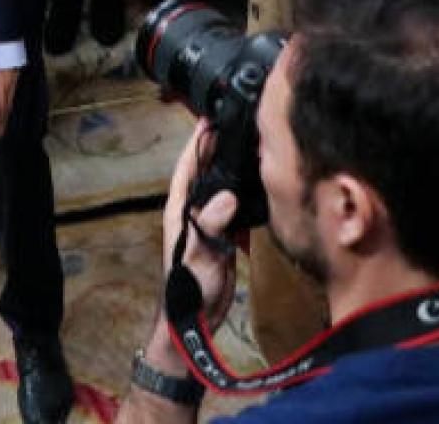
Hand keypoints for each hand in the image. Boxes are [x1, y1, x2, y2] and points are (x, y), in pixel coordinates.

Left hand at [162, 120, 238, 325]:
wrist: (195, 320)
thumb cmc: (188, 289)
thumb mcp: (198, 254)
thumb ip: (211, 225)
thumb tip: (227, 196)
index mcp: (180, 210)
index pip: (187, 168)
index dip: (196, 143)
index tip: (208, 119)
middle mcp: (192, 212)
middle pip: (205, 173)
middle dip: (217, 149)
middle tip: (236, 124)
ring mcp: (208, 224)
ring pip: (221, 188)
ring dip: (233, 170)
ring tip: (251, 149)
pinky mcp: (223, 237)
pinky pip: (235, 209)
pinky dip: (245, 195)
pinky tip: (259, 186)